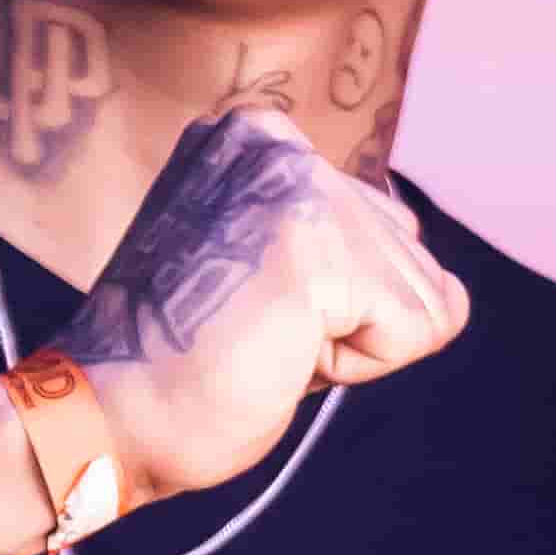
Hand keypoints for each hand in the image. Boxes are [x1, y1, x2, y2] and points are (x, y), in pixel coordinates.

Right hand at [62, 100, 470, 497]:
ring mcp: (295, 184)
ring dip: (352, 346)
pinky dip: (357, 367)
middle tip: (250, 334)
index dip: (334, 302)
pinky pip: (418, 328)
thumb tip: (451, 291)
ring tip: (260, 342)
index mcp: (256, 136)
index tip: (244, 310)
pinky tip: (276, 354)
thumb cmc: (181, 367)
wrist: (105, 418)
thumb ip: (337, 244)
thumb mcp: (265, 270)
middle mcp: (277, 141)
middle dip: (350, 320)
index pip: (386, 227)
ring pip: (422, 295)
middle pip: (413, 256)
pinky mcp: (314, 244)